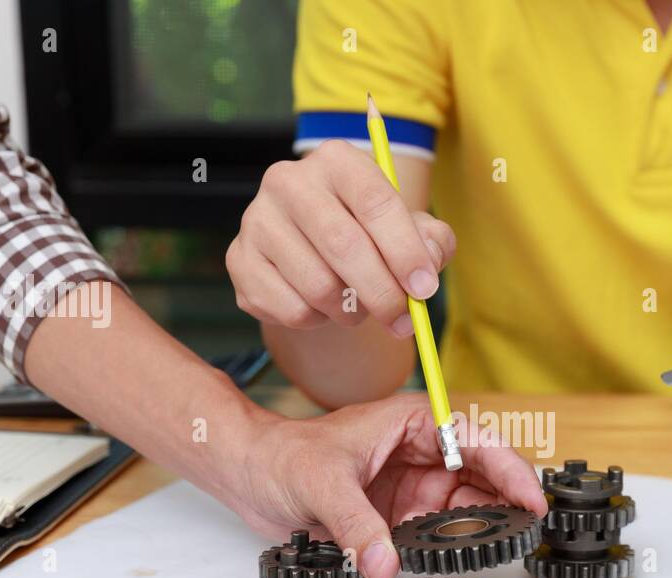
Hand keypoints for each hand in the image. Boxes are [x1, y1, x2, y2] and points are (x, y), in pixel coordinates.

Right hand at [226, 141, 454, 338]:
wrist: (315, 250)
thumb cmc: (372, 236)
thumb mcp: (412, 230)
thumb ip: (431, 242)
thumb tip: (425, 267)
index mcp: (336, 161)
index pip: (374, 202)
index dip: (404, 251)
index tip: (424, 289)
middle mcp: (288, 181)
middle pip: (343, 245)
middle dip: (383, 293)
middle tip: (405, 322)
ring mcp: (257, 220)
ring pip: (317, 286)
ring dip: (351, 311)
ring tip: (360, 306)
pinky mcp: (240, 261)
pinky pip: (291, 309)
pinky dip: (319, 321)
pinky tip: (324, 306)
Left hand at [234, 393, 546, 577]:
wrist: (251, 476)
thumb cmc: (284, 457)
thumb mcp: (323, 485)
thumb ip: (357, 526)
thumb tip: (384, 566)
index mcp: (414, 422)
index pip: (477, 440)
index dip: (510, 469)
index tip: (531, 500)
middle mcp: (422, 453)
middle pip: (483, 477)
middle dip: (504, 504)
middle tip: (521, 535)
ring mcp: (414, 487)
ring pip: (465, 509)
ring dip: (477, 530)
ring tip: (491, 552)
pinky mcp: (400, 517)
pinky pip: (437, 534)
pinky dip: (448, 548)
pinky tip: (454, 560)